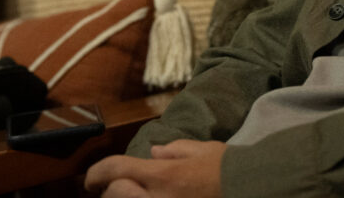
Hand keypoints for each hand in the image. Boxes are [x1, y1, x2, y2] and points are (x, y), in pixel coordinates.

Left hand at [84, 139, 225, 197]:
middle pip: (115, 194)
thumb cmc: (229, 170)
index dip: (96, 173)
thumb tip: (155, 152)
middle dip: (110, 192)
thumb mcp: (202, 150)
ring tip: (130, 196)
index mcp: (164, 175)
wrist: (253, 189)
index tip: (90, 180)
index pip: (116, 170)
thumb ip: (175, 150)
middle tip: (111, 191)